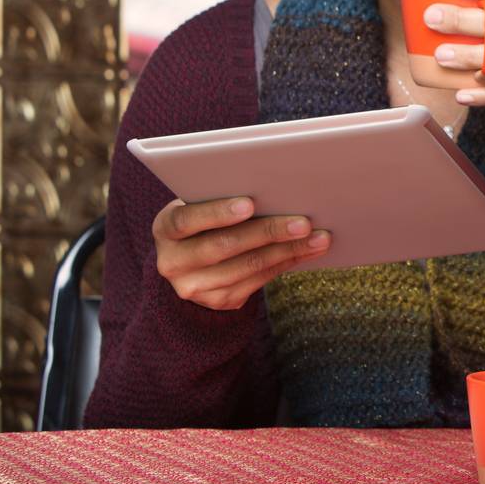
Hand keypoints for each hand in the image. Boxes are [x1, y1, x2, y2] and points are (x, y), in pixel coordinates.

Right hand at [151, 197, 330, 310]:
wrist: (193, 259)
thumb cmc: (207, 218)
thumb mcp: (202, 204)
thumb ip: (223, 195)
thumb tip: (276, 183)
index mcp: (165, 228)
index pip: (186, 220)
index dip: (217, 212)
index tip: (250, 204)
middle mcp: (172, 261)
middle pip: (223, 246)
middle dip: (268, 232)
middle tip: (303, 222)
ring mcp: (194, 286)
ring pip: (246, 267)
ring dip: (288, 251)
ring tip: (319, 237)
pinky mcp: (218, 301)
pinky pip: (258, 281)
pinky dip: (287, 263)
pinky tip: (309, 250)